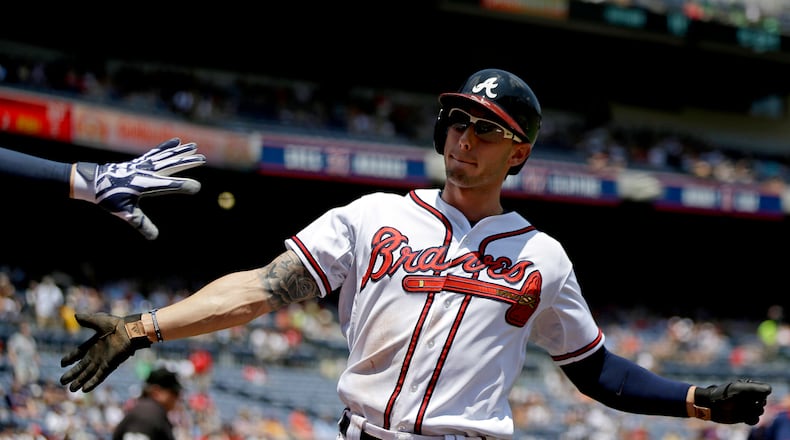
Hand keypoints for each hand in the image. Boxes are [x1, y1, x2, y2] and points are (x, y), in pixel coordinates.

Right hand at [60, 312, 151, 392]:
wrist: (129, 330)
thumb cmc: (116, 325)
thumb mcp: (98, 321)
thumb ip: (87, 320)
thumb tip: (75, 315)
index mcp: (93, 344)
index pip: (79, 353)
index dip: (71, 358)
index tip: (62, 363)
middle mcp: (96, 354)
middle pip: (82, 367)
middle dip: (73, 374)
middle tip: (62, 381)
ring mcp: (102, 361)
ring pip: (88, 374)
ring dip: (80, 381)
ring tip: (72, 390)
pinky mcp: (108, 365)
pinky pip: (99, 376)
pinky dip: (92, 383)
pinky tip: (84, 390)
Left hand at [72, 138, 205, 239]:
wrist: (92, 181)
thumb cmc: (108, 198)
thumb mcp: (125, 213)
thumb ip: (141, 224)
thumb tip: (154, 237)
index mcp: (145, 184)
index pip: (169, 185)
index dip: (184, 186)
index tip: (197, 187)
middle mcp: (146, 171)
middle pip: (171, 165)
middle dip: (188, 162)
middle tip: (203, 158)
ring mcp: (143, 164)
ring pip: (166, 156)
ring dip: (181, 151)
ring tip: (194, 146)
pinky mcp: (139, 161)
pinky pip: (157, 152)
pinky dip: (167, 147)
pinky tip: (176, 142)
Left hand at [693, 379, 771, 424]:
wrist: (711, 405)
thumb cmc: (723, 394)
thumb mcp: (738, 389)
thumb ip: (754, 388)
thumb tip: (770, 390)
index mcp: (749, 387)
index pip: (765, 390)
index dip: (762, 394)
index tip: (755, 396)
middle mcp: (749, 396)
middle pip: (763, 402)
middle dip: (757, 404)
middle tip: (745, 403)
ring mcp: (747, 406)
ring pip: (760, 412)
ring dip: (753, 412)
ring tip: (742, 411)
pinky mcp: (744, 416)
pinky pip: (755, 420)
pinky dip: (751, 420)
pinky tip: (744, 419)